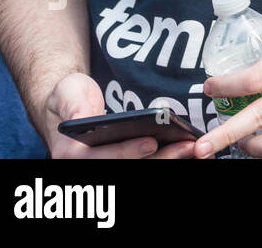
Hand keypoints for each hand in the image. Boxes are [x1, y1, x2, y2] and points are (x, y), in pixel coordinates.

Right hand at [45, 72, 193, 158]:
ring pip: (143, 168)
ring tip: (194, 148)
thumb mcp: (67, 93)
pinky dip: (168, 158)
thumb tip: (81, 119)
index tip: (151, 142)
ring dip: (169, 160)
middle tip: (186, 146)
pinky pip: (149, 163)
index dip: (127, 152)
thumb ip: (74, 105)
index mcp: (71, 155)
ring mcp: (109, 165)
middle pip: (128, 166)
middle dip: (160, 157)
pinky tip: (190, 152)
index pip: (102, 158)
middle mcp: (89, 166)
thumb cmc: (71, 97)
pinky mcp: (126, 161)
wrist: (72, 105)